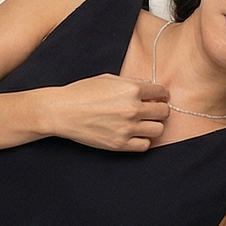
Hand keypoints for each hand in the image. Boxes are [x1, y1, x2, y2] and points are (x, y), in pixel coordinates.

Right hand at [37, 73, 170, 152]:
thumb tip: (149, 87)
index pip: (161, 92)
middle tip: (151, 111)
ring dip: (153, 126)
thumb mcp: (108, 79)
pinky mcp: (119, 144)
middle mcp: (133, 109)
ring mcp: (127, 128)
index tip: (158, 98)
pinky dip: (142, 140)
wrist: (62, 112)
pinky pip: (144, 145)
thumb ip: (132, 83)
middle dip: (159, 110)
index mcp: (131, 89)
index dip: (161, 95)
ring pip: (158, 130)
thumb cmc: (82, 93)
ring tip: (143, 123)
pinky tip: (134, 135)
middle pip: (163, 112)